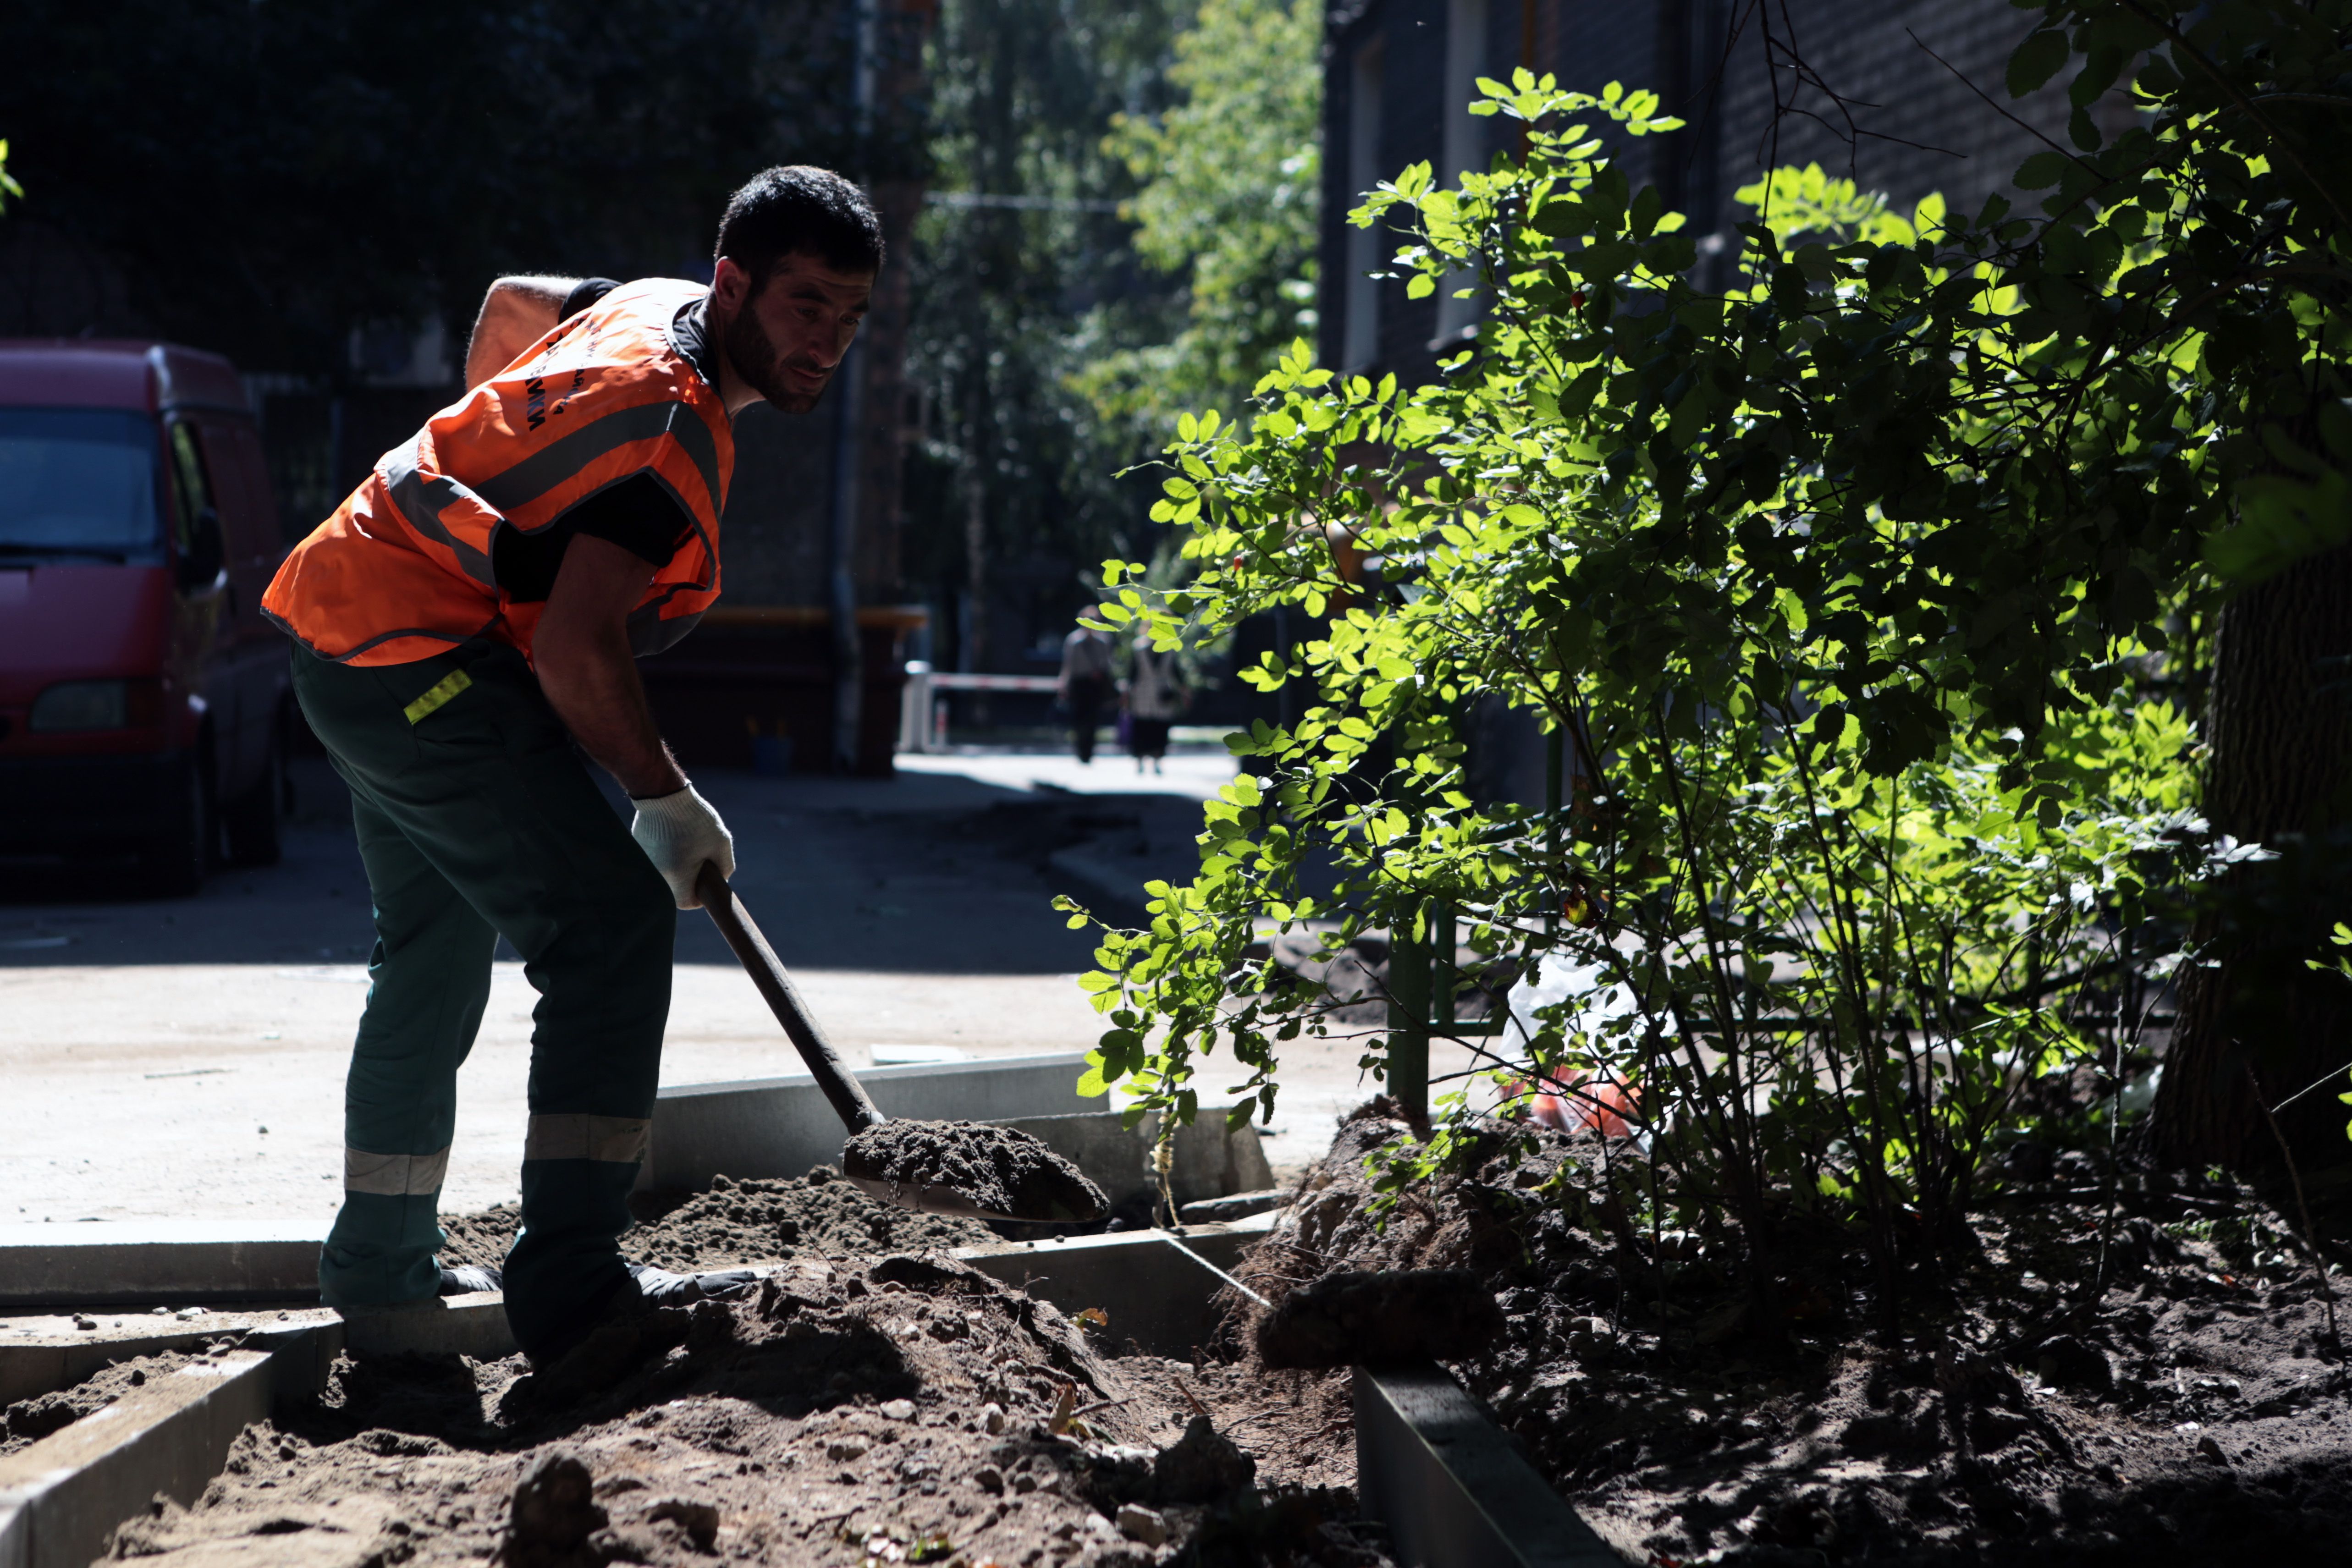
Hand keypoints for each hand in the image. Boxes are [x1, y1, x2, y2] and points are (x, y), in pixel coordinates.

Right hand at [629, 785, 734, 907]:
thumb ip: (725, 867)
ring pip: (665, 872)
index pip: (687, 903)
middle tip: (700, 860)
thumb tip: (721, 878)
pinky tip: (672, 835)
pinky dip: (664, 851)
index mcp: (677, 879)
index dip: (700, 897)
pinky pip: (655, 857)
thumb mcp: (721, 843)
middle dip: (689, 878)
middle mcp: (657, 875)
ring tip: (686, 843)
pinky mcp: (637, 847)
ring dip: (676, 864)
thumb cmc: (696, 820)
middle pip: (675, 888)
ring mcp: (644, 861)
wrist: (665, 794)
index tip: (707, 884)